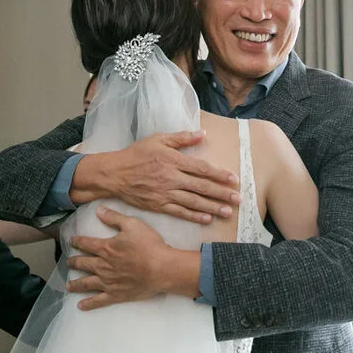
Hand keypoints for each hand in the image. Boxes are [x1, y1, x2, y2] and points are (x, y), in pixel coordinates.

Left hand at [66, 206, 197, 310]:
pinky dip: (88, 304)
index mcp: (105, 248)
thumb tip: (98, 210)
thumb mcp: (132, 225)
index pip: (86, 243)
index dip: (77, 242)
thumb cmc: (149, 245)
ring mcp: (108, 282)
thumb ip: (114, 218)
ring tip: (68, 285)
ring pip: (86, 283)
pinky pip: (98, 301)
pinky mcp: (116, 295)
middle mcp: (102, 266)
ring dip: (76, 284)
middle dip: (74, 262)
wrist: (161, 268)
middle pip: (83, 263)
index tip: (71, 241)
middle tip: (68, 262)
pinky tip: (80, 306)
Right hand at [72, 130, 239, 223]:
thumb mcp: (158, 139)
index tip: (233, 179)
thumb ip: (181, 138)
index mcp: (173, 160)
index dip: (219, 175)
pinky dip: (194, 216)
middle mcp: (171, 178)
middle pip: (201, 187)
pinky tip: (207, 219)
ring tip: (228, 212)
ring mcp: (165, 193)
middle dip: (221, 194)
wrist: (114, 174)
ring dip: (212, 207)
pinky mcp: (158, 205)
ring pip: (193, 202)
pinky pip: (179, 212)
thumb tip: (202, 133)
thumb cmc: (136, 154)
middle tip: (238, 199)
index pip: (202, 169)